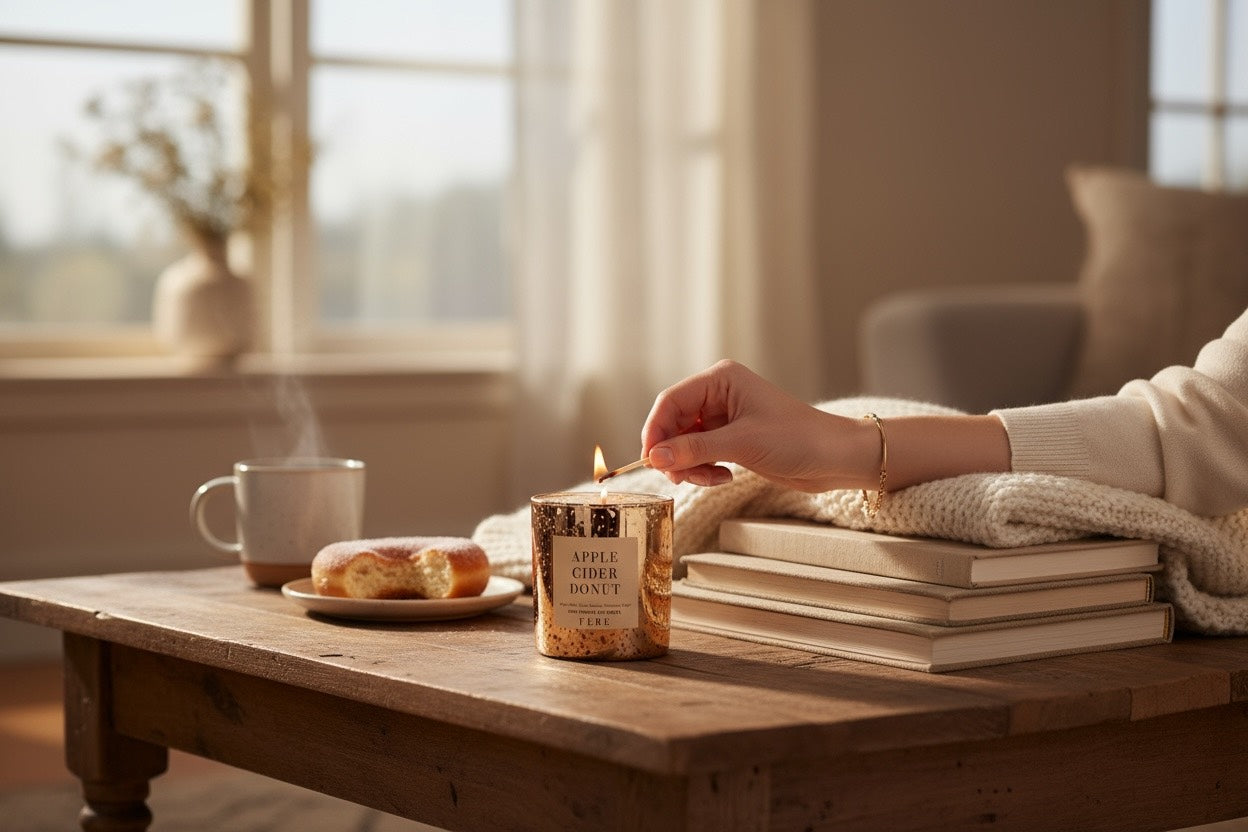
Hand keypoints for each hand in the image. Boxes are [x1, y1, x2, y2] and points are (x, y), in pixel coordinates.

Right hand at [640, 360, 869, 490]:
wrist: (836, 458)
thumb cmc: (798, 439)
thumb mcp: (741, 444)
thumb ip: (694, 449)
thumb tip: (654, 457)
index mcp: (721, 380)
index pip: (671, 401)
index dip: (655, 430)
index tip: (649, 459)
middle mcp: (720, 394)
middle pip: (674, 423)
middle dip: (673, 452)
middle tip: (678, 478)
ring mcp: (725, 418)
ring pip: (685, 442)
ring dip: (689, 464)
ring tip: (709, 479)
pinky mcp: (732, 439)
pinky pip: (700, 453)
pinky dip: (703, 468)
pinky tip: (723, 476)